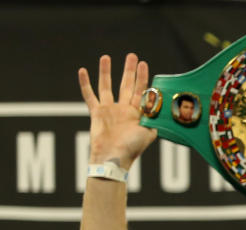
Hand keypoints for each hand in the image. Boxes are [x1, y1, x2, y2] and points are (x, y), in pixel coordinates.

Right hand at [78, 53, 156, 169]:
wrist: (113, 158)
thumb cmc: (132, 148)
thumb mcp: (149, 132)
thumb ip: (155, 118)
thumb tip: (163, 106)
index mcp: (138, 113)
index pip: (142, 90)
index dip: (143, 77)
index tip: (144, 64)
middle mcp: (124, 109)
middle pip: (127, 85)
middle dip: (129, 70)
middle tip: (132, 56)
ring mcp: (109, 110)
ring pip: (107, 86)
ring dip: (106, 72)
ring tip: (106, 57)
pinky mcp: (96, 113)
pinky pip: (89, 95)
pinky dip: (85, 84)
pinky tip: (83, 71)